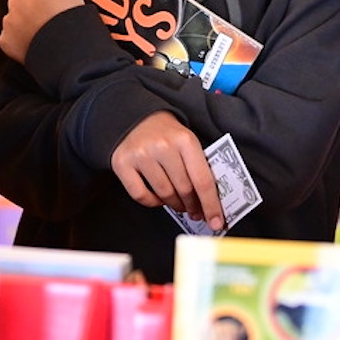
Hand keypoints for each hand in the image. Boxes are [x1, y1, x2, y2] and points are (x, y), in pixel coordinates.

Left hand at [0, 0, 85, 62]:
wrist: (67, 53)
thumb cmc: (70, 17)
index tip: (58, 2)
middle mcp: (13, 1)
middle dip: (35, 4)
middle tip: (53, 17)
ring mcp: (8, 22)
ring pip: (16, 15)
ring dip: (27, 20)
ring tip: (46, 30)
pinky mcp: (6, 42)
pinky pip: (11, 34)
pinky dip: (21, 37)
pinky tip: (36, 40)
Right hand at [111, 111, 224, 229]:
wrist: (137, 118)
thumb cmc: (167, 135)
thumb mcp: (188, 142)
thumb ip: (199, 167)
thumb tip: (210, 203)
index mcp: (185, 140)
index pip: (203, 180)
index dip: (211, 205)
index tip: (216, 222)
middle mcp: (163, 147)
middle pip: (184, 189)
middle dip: (193, 206)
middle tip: (196, 211)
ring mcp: (141, 155)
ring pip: (164, 194)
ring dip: (175, 204)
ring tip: (179, 204)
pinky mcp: (122, 163)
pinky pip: (141, 195)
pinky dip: (153, 202)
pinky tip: (159, 198)